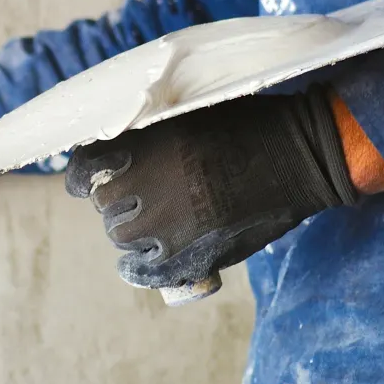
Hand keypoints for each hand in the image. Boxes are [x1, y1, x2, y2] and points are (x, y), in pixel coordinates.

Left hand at [64, 86, 361, 288]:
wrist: (301, 156)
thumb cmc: (250, 124)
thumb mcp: (190, 112)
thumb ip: (150, 133)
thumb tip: (115, 150)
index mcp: (144, 145)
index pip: (86, 167)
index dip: (83, 176)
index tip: (87, 180)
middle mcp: (148, 186)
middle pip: (105, 204)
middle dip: (116, 201)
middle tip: (141, 196)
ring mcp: (169, 225)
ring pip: (122, 237)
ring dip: (131, 231)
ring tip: (154, 222)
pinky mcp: (193, 254)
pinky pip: (147, 271)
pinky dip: (137, 268)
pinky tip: (138, 263)